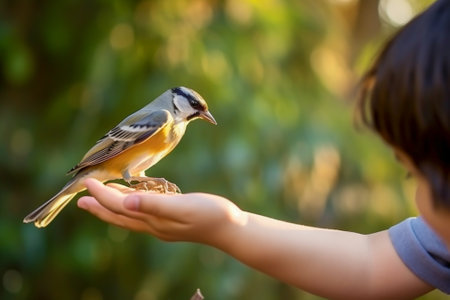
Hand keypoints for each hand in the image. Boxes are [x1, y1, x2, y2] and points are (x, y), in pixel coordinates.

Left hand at [78, 178, 245, 244]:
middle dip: (99, 207)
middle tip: (81, 199)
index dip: (102, 195)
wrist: (229, 228)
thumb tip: (125, 202)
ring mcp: (161, 225)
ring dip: (113, 207)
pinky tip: (133, 199)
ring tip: (100, 199)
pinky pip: (142, 213)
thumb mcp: (182, 207)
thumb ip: (154, 204)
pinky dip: (131, 205)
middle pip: (119, 216)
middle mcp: (153, 224)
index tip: (88, 182)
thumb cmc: (210, 214)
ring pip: (130, 215)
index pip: (120, 207)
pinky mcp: (170, 221)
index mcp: (153, 220)